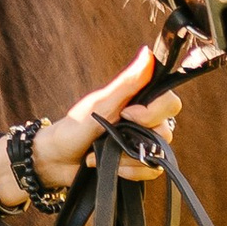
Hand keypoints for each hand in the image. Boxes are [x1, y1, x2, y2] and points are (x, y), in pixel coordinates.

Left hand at [29, 40, 185, 193]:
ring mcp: (142, 145)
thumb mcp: (101, 103)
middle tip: (109, 136)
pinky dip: (129, 172)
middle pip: (166, 131)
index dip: (154, 112)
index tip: (128, 115)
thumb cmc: (75, 127)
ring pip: (158, 155)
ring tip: (102, 152)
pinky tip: (110, 167)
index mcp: (139, 102)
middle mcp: (145, 123)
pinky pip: (150, 171)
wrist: (56, 160)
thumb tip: (148, 53)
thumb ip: (127, 82)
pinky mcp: (138, 165)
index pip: (170, 103)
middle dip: (136, 139)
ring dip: (126, 158)